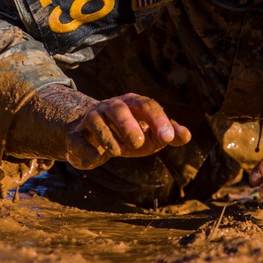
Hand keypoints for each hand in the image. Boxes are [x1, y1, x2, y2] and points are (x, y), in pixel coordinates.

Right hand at [65, 93, 190, 169]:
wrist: (92, 137)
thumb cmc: (129, 134)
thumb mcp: (151, 135)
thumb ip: (170, 134)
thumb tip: (187, 135)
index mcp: (133, 104)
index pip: (147, 106)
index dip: (159, 120)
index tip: (168, 138)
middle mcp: (111, 107)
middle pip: (119, 109)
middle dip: (129, 125)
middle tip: (139, 143)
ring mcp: (91, 119)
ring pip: (96, 121)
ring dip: (108, 137)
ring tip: (119, 152)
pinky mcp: (76, 135)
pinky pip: (77, 139)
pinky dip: (86, 149)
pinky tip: (97, 158)